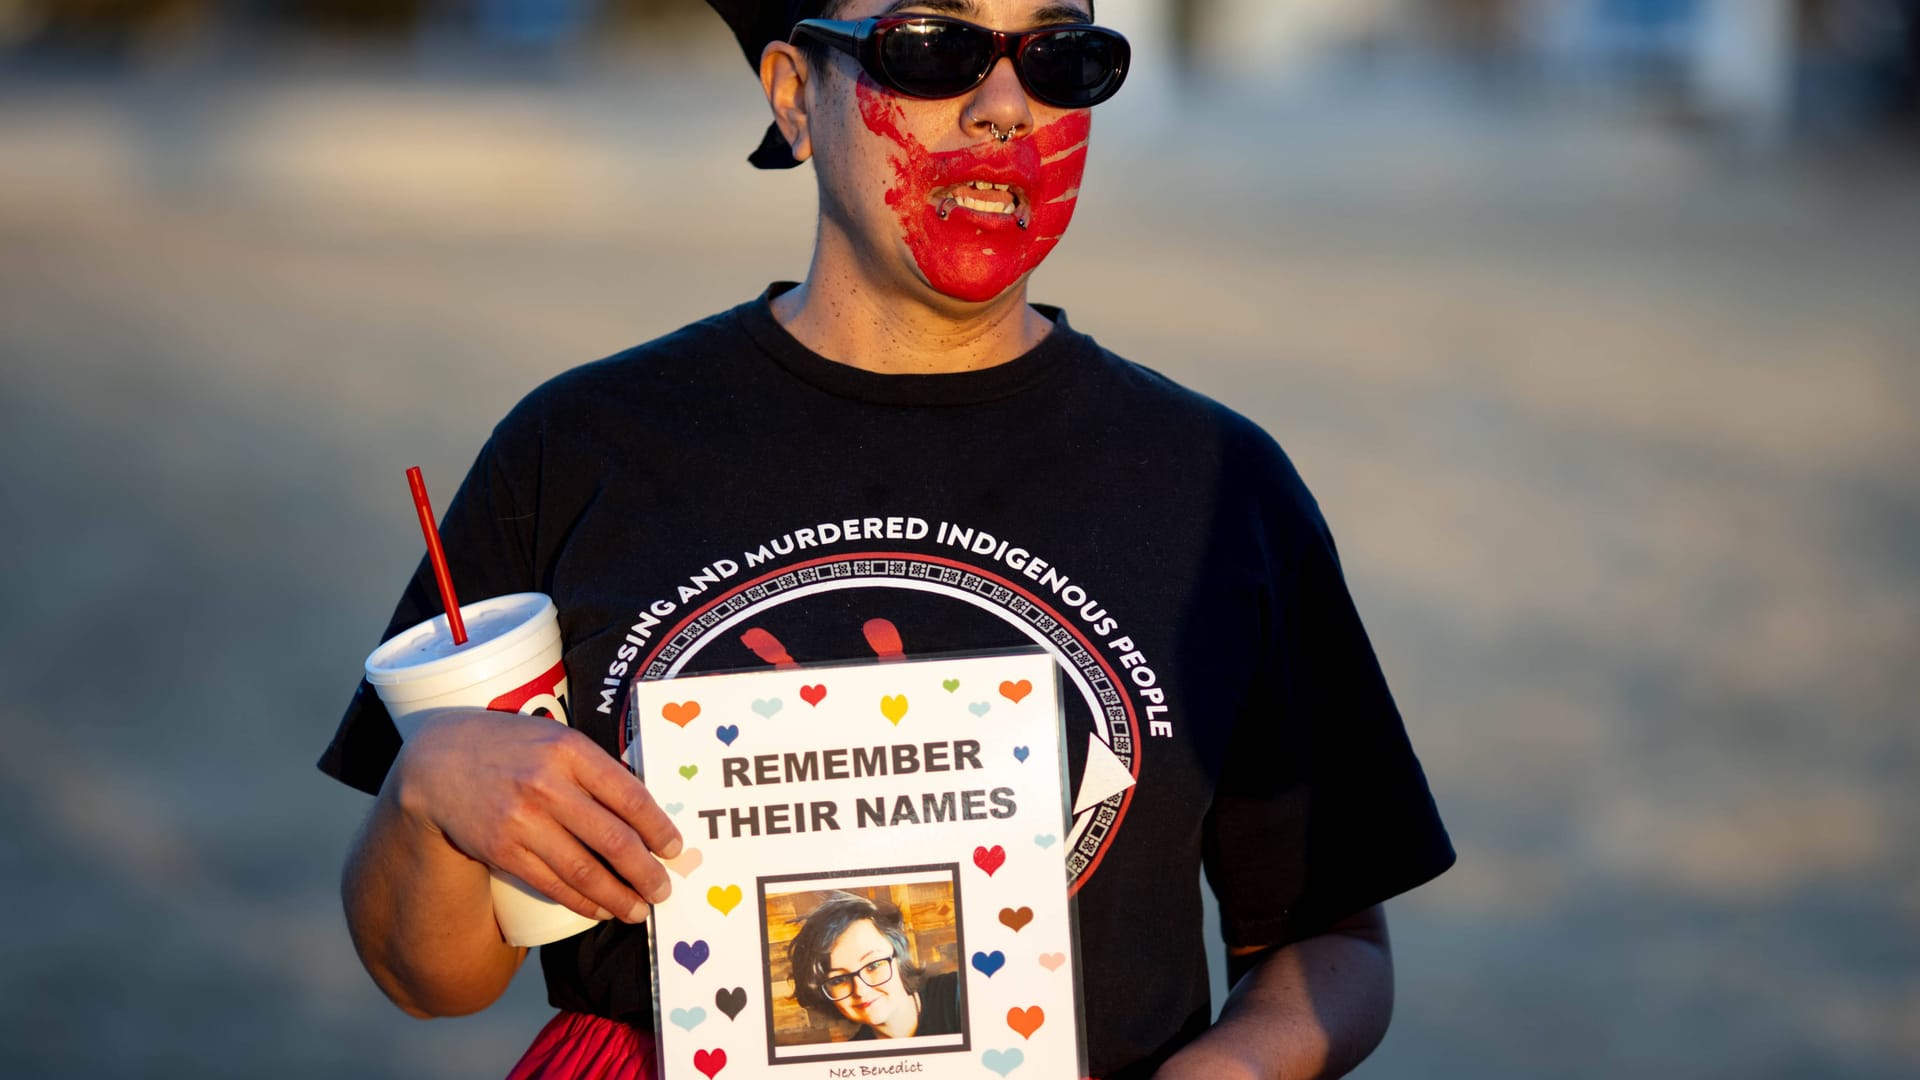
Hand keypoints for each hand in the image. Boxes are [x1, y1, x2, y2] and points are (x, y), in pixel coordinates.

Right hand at [389, 709, 683, 922]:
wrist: (437, 763)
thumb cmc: (510, 748)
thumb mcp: (555, 738)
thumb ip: (595, 767)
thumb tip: (645, 810)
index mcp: (570, 750)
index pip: (630, 796)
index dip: (659, 828)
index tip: (674, 848)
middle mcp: (547, 785)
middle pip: (613, 839)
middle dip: (646, 872)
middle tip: (664, 891)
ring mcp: (522, 821)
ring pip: (584, 870)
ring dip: (618, 896)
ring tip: (638, 910)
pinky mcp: (502, 850)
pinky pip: (552, 883)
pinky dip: (581, 901)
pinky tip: (600, 909)